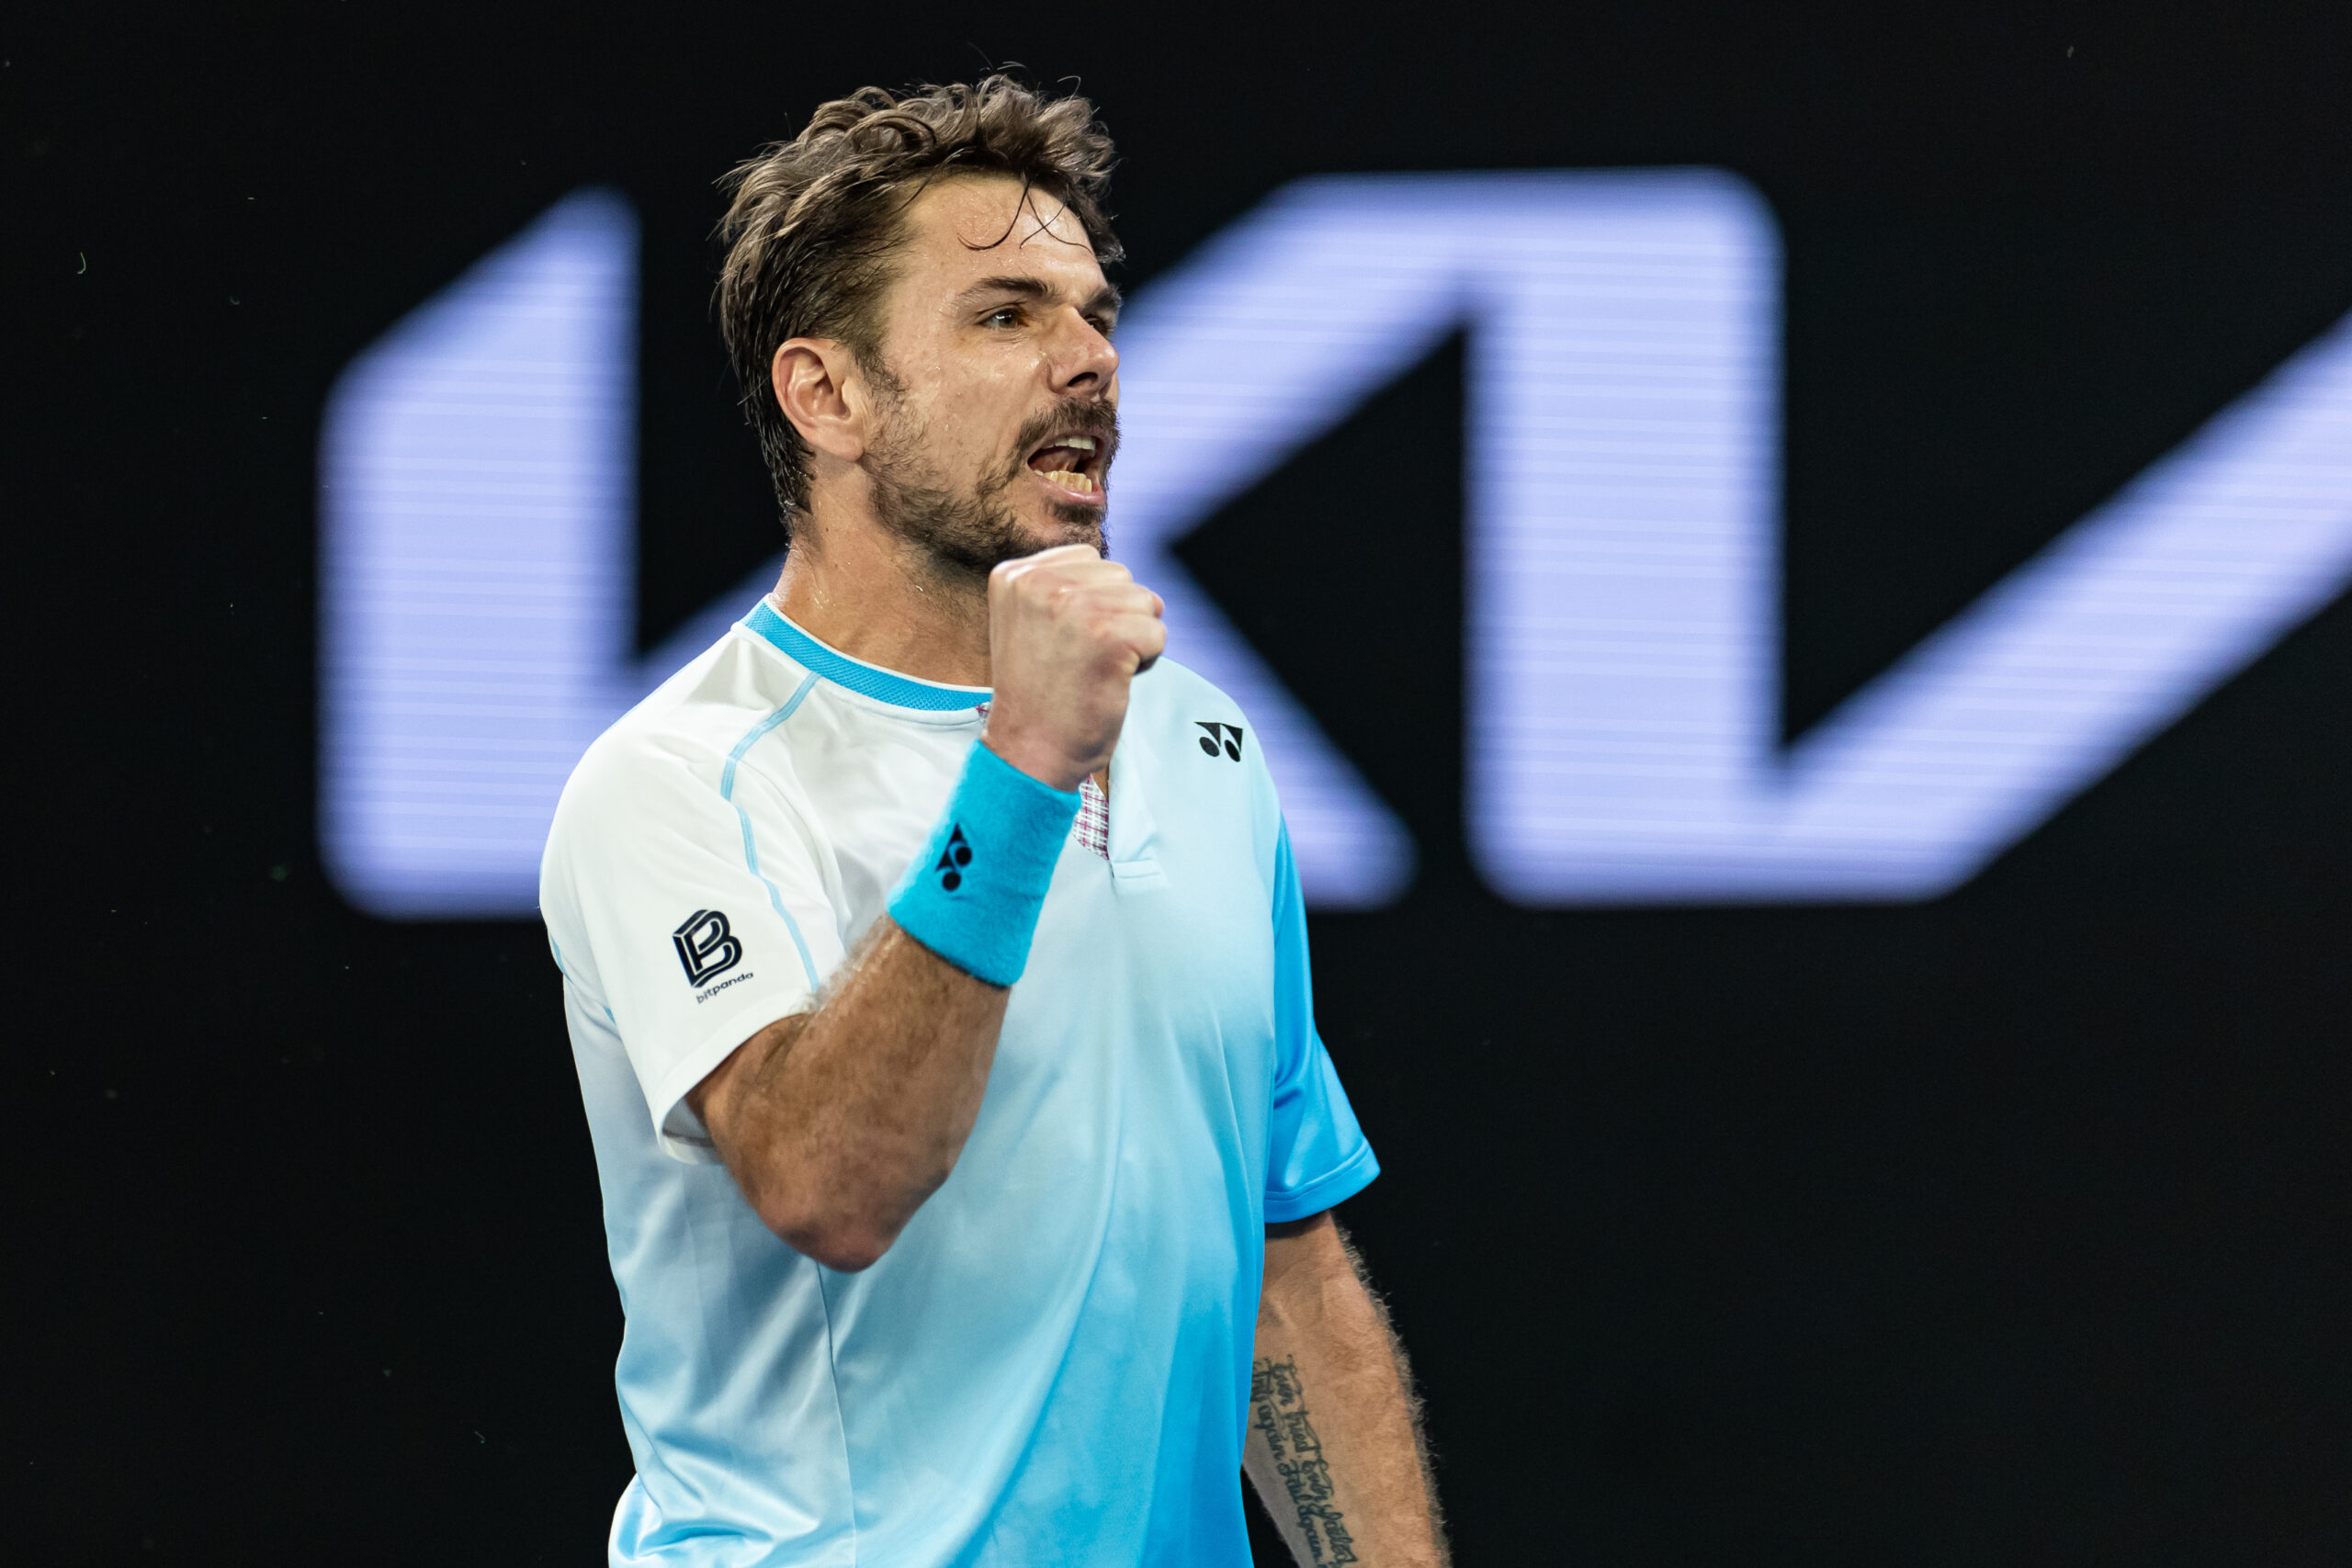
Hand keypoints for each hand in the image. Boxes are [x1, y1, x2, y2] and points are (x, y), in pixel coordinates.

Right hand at [982, 544, 1165, 792]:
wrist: (1029, 752)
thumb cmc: (1038, 694)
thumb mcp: (1029, 621)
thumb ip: (1060, 587)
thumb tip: (1118, 575)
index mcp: (1014, 574)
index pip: (1089, 561)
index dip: (1092, 604)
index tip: (1061, 643)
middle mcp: (1040, 583)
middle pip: (1121, 577)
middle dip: (1116, 617)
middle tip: (1080, 660)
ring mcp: (1075, 606)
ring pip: (1144, 602)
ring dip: (1133, 638)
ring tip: (1094, 669)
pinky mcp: (1109, 635)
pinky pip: (1158, 633)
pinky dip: (1146, 661)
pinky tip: (1111, 680)